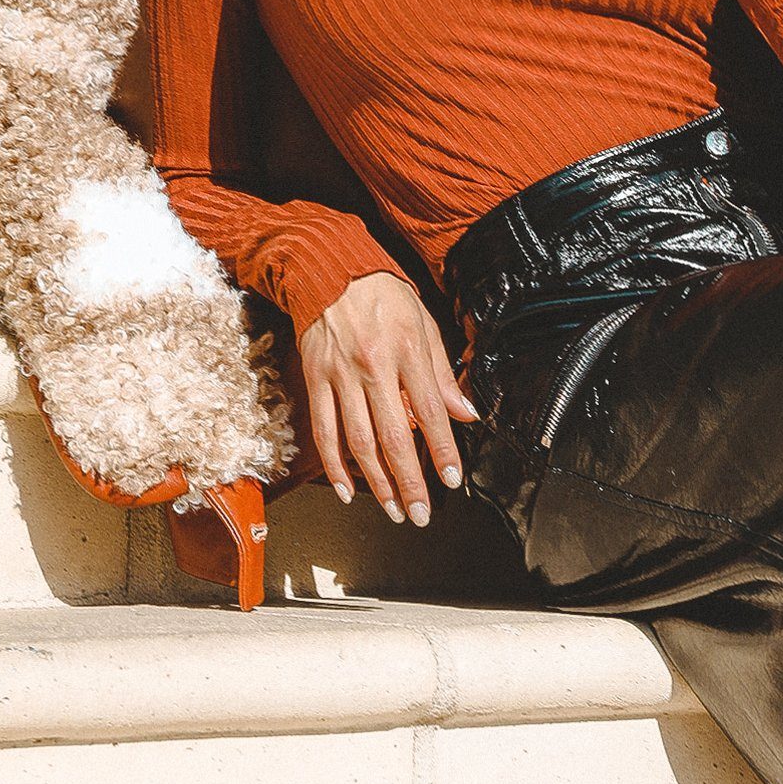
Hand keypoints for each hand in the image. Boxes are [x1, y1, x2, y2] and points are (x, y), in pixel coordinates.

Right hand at [298, 271, 481, 523]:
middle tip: (420, 513)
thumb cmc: (383, 295)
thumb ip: (443, 374)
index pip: (430, 411)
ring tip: (393, 509)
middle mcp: (373, 367)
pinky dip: (334, 465)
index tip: (452, 480)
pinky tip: (347, 490)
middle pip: (393, 437)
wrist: (329, 270)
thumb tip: (466, 413)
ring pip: (358, 442)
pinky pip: (324, 431)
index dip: (443, 449)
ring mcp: (340, 376)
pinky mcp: (315, 381)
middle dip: (409, 481)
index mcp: (407, 351)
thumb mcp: (424, 324)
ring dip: (376, 482)